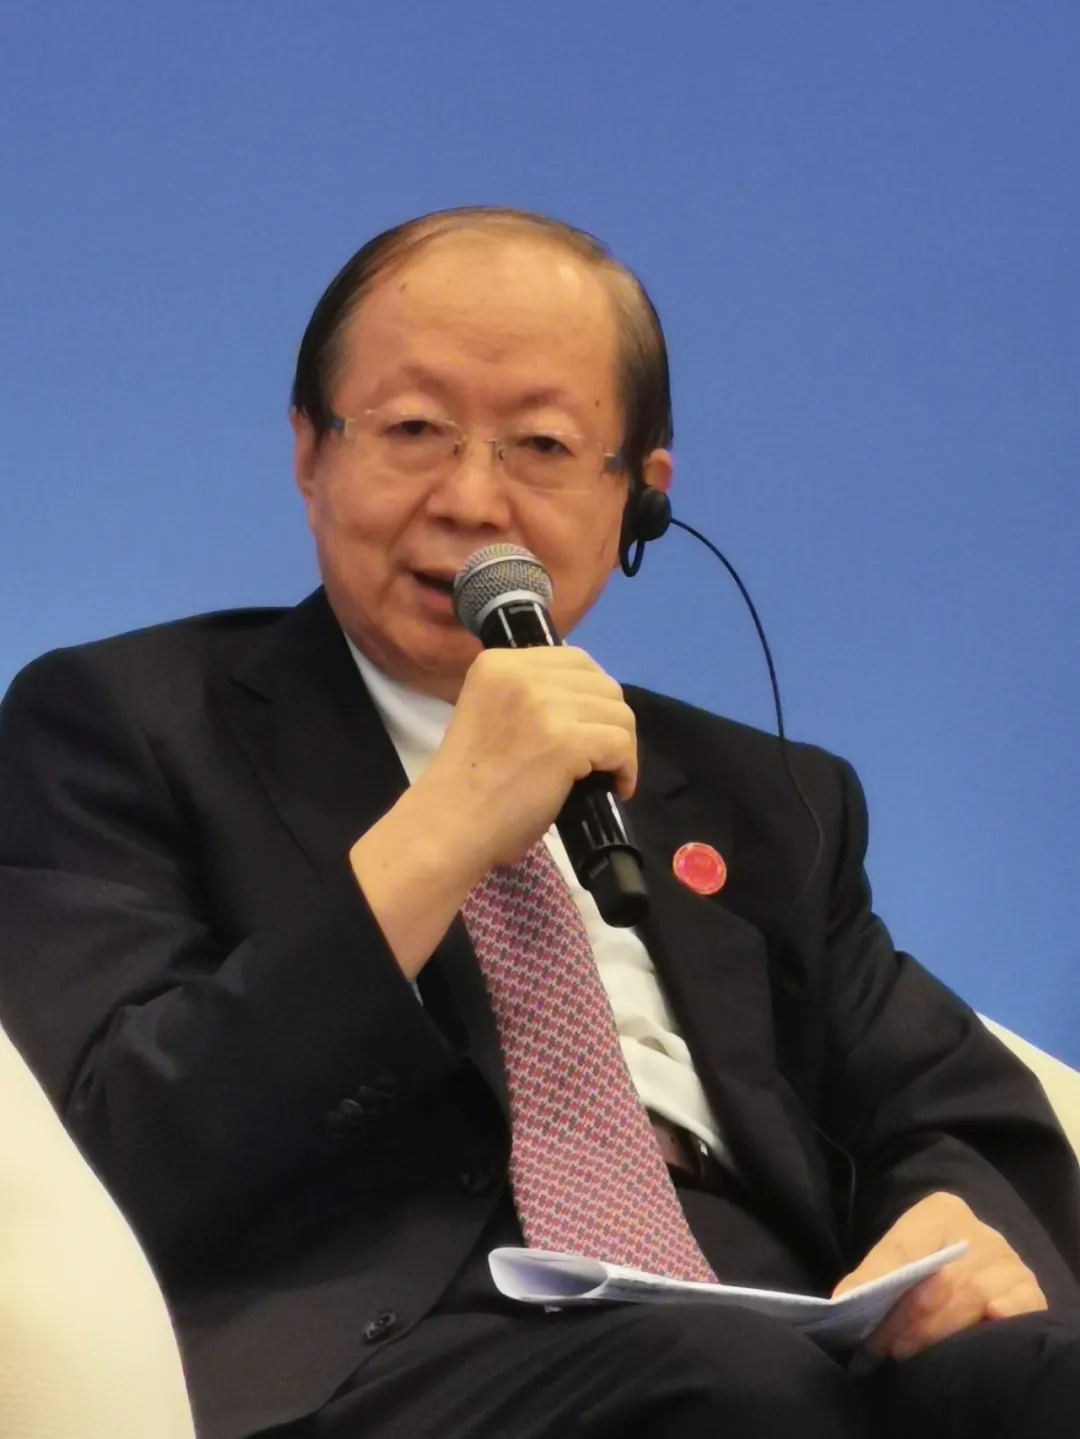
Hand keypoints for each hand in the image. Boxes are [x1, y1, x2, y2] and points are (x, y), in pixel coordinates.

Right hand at [419, 645, 636, 870]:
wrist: (449, 825)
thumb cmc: (468, 785)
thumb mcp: (491, 715)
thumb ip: (528, 699)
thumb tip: (586, 704)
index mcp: (499, 663)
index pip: (575, 661)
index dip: (591, 697)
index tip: (587, 729)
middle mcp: (522, 673)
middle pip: (603, 684)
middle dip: (609, 721)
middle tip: (600, 756)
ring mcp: (545, 705)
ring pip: (618, 713)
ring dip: (620, 746)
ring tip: (606, 774)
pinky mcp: (565, 740)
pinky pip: (621, 744)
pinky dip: (626, 768)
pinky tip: (615, 787)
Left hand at [833, 1191, 1045, 1360]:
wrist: (968, 1250)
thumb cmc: (927, 1254)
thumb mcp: (897, 1252)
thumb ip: (872, 1273)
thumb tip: (844, 1300)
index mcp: (943, 1212)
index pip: (907, 1252)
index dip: (883, 1290)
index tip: (865, 1326)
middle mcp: (982, 1233)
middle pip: (941, 1279)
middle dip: (907, 1322)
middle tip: (880, 1350)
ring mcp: (1009, 1261)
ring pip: (974, 1297)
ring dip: (938, 1332)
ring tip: (905, 1354)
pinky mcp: (1029, 1291)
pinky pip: (1022, 1306)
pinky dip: (1004, 1318)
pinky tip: (989, 1326)